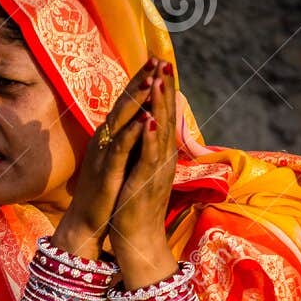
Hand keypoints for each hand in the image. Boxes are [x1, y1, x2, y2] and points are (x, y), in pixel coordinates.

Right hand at [52, 56, 159, 256]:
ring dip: (137, 99)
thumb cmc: (102, 191)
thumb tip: (136, 120)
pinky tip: (147, 118)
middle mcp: (104, 139)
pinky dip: (134, 131)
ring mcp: (104, 153)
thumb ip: (123, 139)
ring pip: (121, 121)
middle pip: (124, 104)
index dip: (141, 81)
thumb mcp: (114, 159)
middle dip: (141, 81)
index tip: (157, 60)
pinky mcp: (107, 170)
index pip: (127, 103)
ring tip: (152, 79)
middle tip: (157, 59)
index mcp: (109, 136)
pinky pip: (121, 147)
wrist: (86, 221)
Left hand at [109, 59, 179, 286]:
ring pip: (159, 132)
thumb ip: (143, 151)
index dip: (161, 91)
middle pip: (165, 117)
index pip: (162, 115)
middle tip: (164, 60)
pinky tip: (149, 121)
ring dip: (159, 106)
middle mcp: (161, 158)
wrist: (137, 240)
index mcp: (158, 154)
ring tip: (159, 80)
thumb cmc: (135, 207)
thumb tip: (143, 129)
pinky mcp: (145, 185)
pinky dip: (150, 139)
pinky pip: (148, 158)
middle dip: (164, 89)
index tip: (160, 65)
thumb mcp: (140, 172)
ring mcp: (155, 171)